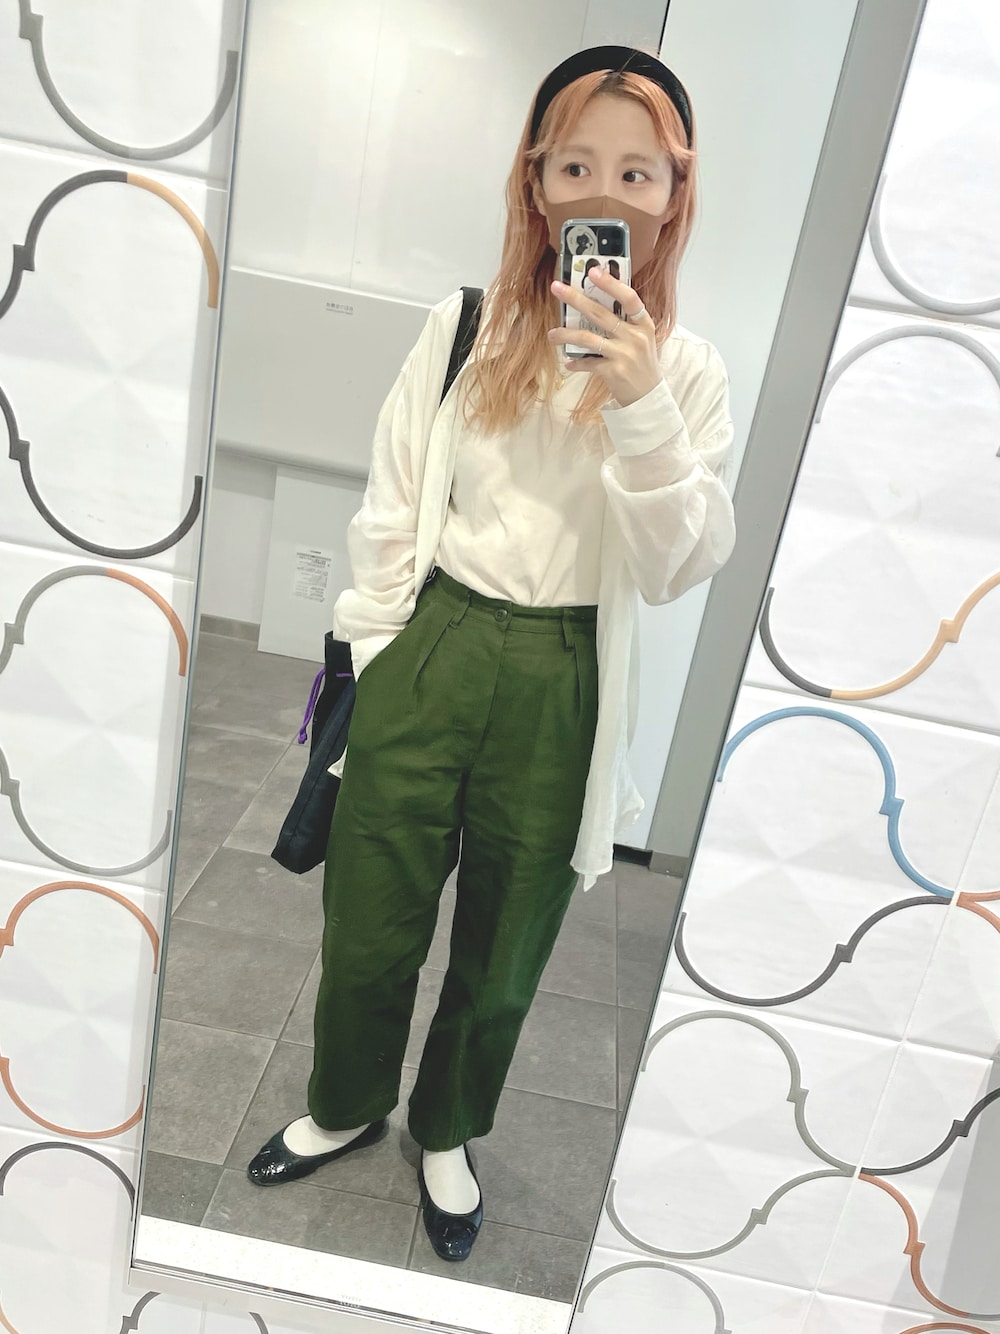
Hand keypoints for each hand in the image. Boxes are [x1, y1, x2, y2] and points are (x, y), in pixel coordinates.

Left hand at [549, 267, 661, 406]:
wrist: (648, 396)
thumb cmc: (640, 364)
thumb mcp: (641, 339)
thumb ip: (624, 322)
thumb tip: (593, 303)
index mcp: (644, 324)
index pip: (629, 298)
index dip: (611, 283)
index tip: (592, 271)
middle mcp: (635, 337)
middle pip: (600, 314)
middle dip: (576, 299)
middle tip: (556, 288)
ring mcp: (624, 354)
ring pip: (588, 338)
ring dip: (566, 334)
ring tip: (551, 334)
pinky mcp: (614, 371)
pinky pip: (588, 363)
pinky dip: (576, 363)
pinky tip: (568, 363)